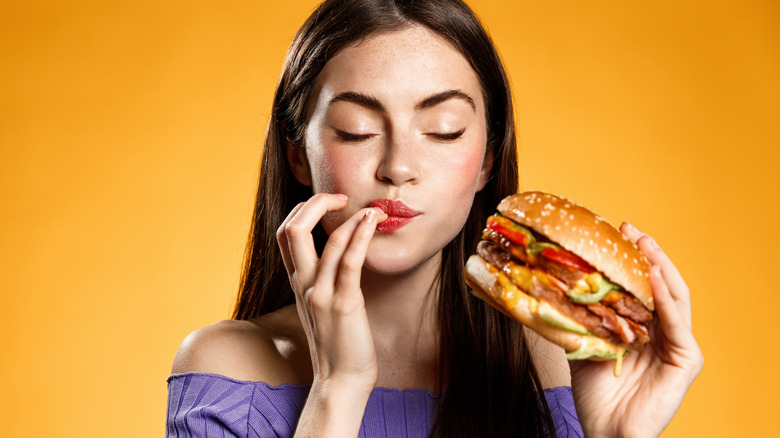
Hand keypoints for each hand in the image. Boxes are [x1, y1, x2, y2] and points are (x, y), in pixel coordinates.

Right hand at [276, 193, 387, 390]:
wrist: (341, 380)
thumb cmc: (338, 342)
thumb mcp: (322, 304)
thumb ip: (323, 278)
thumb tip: (340, 252)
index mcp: (298, 282)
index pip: (285, 232)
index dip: (303, 210)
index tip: (330, 204)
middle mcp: (305, 285)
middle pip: (293, 229)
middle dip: (316, 203)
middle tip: (342, 197)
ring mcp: (322, 294)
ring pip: (328, 241)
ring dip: (352, 217)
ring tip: (374, 209)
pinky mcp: (345, 304)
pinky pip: (350, 262)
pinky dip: (361, 236)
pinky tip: (373, 222)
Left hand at [568, 222, 703, 437]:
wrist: (604, 431)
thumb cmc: (594, 395)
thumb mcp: (581, 344)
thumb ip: (576, 317)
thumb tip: (545, 283)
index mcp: (644, 327)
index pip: (642, 284)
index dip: (632, 257)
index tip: (616, 231)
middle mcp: (664, 332)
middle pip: (661, 284)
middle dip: (647, 253)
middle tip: (630, 228)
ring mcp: (678, 345)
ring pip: (674, 296)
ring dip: (659, 267)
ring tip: (643, 244)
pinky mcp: (687, 360)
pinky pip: (678, 323)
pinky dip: (666, 298)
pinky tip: (653, 277)